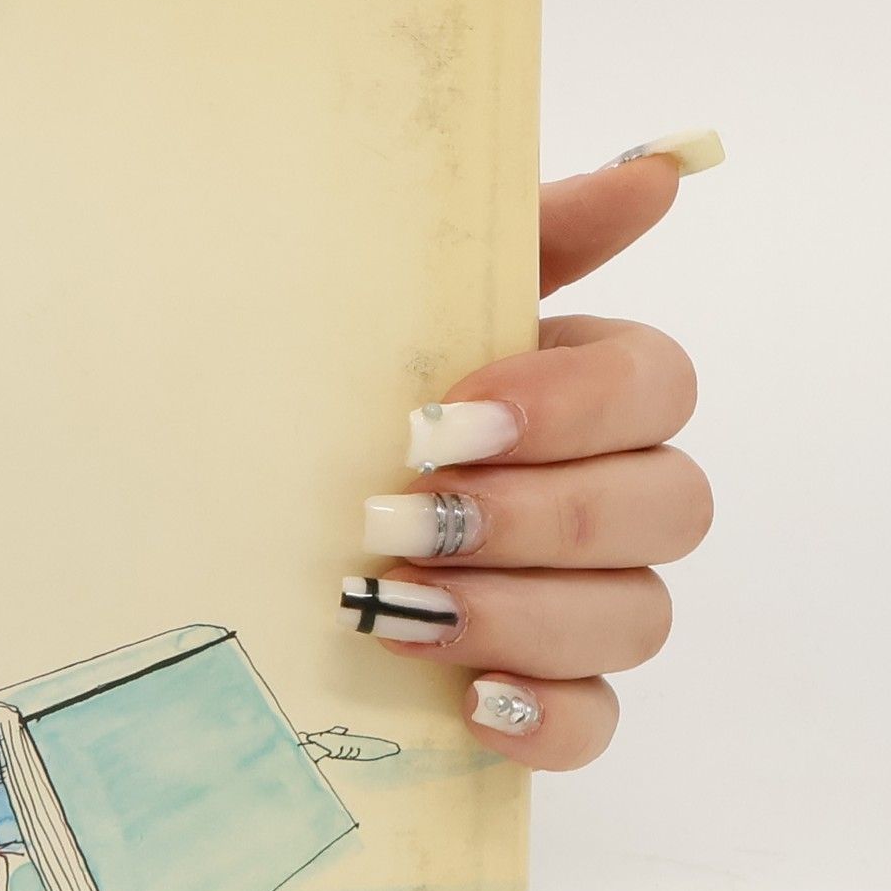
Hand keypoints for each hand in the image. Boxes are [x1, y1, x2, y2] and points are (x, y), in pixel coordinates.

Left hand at [348, 137, 720, 770]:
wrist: (217, 524)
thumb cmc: (320, 400)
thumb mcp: (395, 306)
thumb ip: (532, 238)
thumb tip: (663, 165)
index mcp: (579, 391)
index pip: (662, 385)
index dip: (574, 406)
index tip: (447, 421)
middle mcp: (606, 497)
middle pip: (673, 506)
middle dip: (540, 516)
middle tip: (408, 518)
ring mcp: (585, 608)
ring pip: (641, 618)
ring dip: (524, 612)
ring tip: (401, 608)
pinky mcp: (546, 703)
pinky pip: (598, 726)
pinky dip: (545, 718)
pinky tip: (468, 700)